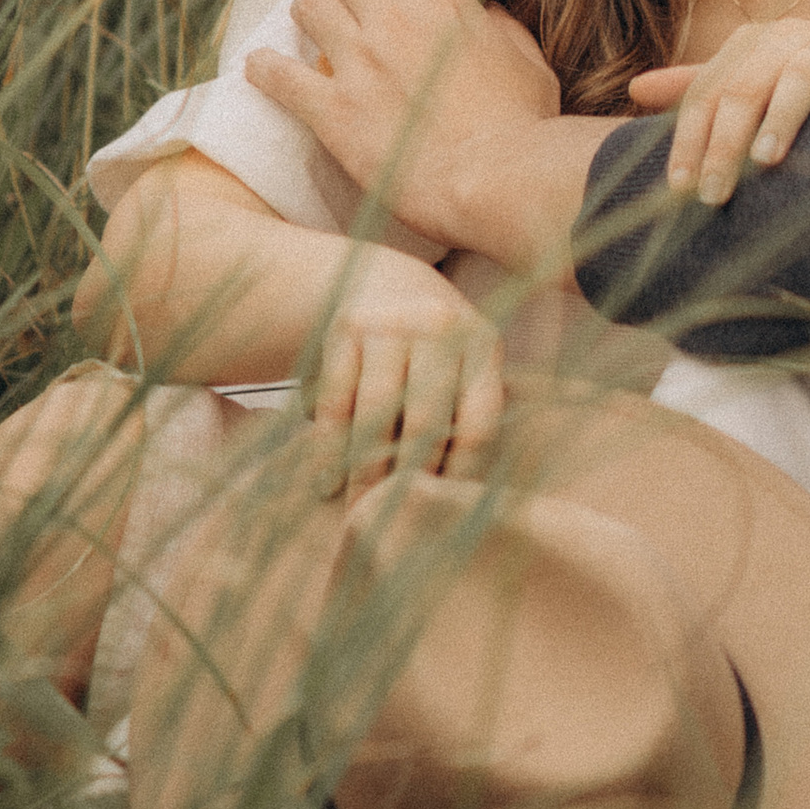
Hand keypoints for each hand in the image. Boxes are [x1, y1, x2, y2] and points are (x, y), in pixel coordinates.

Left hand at [246, 0, 559, 243]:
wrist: (499, 183)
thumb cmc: (527, 129)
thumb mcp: (530, 63)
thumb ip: (502, 28)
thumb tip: (487, 9)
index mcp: (446, 2)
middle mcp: (395, 20)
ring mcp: (360, 63)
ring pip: (306, 3)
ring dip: (311, 15)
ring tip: (315, 33)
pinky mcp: (333, 111)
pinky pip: (277, 75)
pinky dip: (264, 70)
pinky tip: (260, 69)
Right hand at [307, 249, 506, 499]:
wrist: (384, 281)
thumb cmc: (432, 351)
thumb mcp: (464, 368)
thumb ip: (467, 419)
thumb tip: (462, 507)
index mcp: (482, 344)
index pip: (478, 424)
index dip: (461, 477)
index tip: (443, 518)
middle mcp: (440, 327)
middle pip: (426, 422)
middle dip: (407, 481)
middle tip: (393, 526)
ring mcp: (391, 323)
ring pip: (377, 413)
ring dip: (364, 472)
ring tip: (357, 515)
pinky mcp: (347, 327)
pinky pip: (338, 398)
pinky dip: (330, 446)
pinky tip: (327, 482)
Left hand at [629, 15, 809, 206]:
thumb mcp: (755, 79)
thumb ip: (701, 87)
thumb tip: (635, 88)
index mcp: (751, 45)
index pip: (708, 93)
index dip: (688, 139)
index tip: (677, 191)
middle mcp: (788, 37)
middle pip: (746, 87)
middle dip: (726, 143)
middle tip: (714, 194)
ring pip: (802, 74)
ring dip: (782, 116)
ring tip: (767, 160)